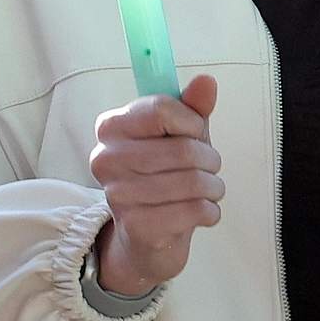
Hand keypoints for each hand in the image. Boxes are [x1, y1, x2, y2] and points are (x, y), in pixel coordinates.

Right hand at [86, 74, 222, 299]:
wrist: (145, 238)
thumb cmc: (163, 178)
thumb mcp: (179, 137)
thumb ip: (192, 108)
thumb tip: (206, 82)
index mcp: (111, 127)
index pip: (160, 109)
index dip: (191, 122)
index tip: (195, 133)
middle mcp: (106, 158)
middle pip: (182, 148)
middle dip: (209, 160)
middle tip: (208, 169)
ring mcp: (118, 194)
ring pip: (193, 181)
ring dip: (213, 187)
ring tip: (208, 191)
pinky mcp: (137, 226)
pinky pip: (194, 210)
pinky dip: (210, 211)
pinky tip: (203, 211)